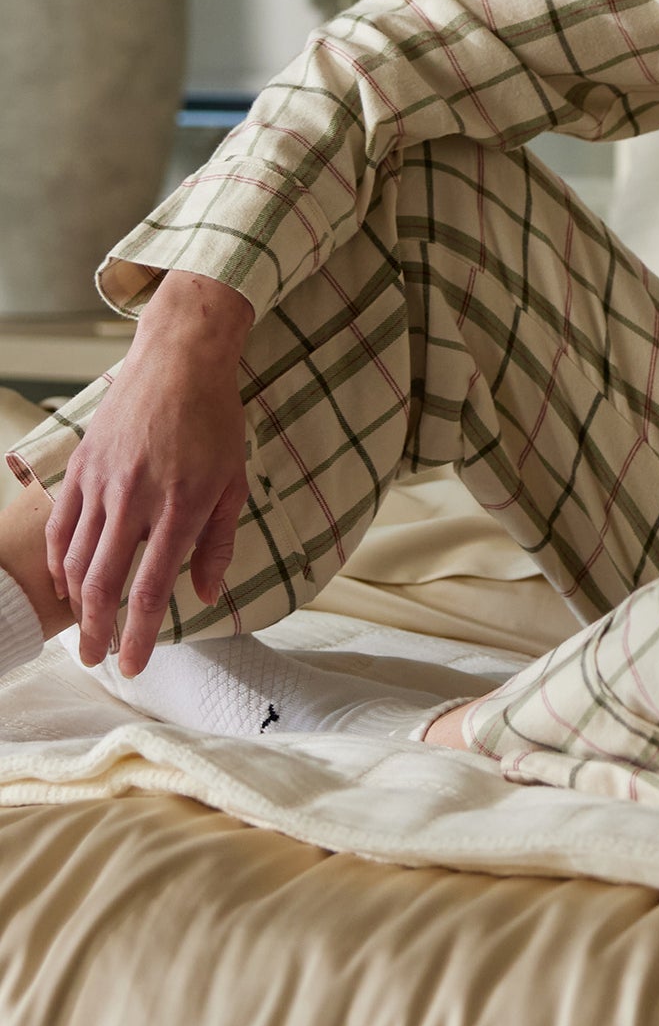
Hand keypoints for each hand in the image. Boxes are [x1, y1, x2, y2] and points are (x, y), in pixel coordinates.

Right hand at [45, 271, 255, 675]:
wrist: (180, 359)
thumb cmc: (215, 421)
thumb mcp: (233, 482)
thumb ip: (218, 542)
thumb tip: (208, 595)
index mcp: (181, 505)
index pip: (152, 588)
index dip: (140, 635)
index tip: (132, 666)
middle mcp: (137, 498)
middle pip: (103, 582)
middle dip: (96, 630)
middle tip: (95, 659)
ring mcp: (103, 481)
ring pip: (75, 558)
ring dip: (75, 601)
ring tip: (82, 627)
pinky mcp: (81, 465)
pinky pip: (60, 525)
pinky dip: (58, 561)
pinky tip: (66, 582)